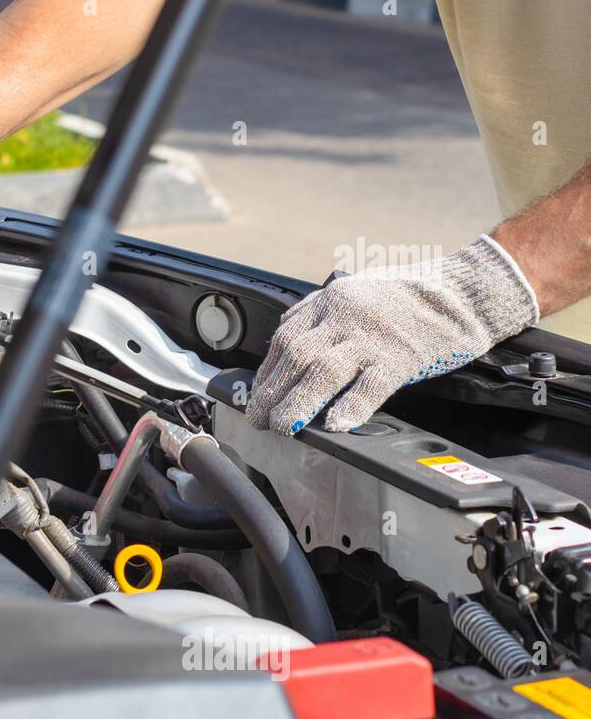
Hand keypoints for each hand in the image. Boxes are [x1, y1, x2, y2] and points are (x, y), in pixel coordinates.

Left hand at [245, 235, 539, 434]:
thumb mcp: (354, 293)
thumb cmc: (408, 297)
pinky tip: (336, 425)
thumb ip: (320, 317)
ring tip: (284, 427)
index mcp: (330, 301)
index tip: (256, 397)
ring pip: (323, 371)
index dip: (266, 372)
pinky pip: (372, 384)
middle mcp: (345, 315)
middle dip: (271, 393)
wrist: (463, 290)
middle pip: (296, 357)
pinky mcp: (403, 356)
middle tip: (259, 420)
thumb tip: (284, 347)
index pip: (283, 339)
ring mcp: (373, 336)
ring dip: (297, 404)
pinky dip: (351, 406)